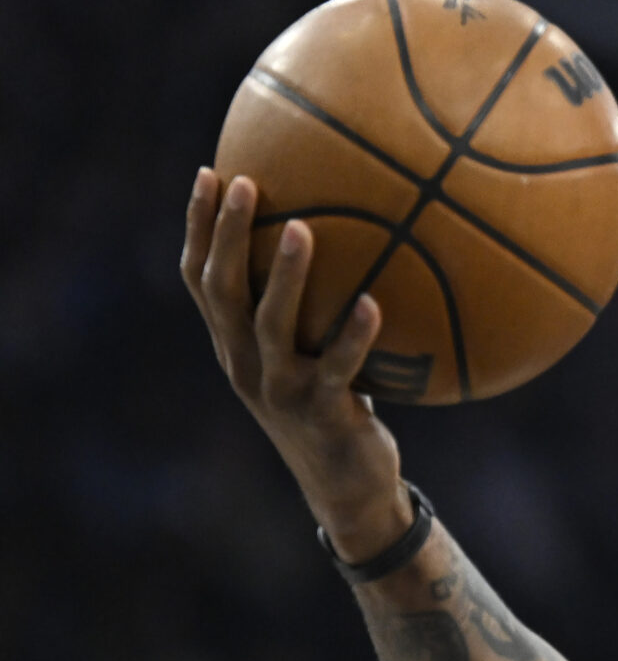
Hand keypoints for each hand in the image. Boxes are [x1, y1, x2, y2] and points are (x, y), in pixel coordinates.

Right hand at [180, 169, 410, 554]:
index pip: (201, 278)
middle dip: (228, 233)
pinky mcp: (322, 412)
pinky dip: (355, 336)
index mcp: (233, 347)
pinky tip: (375, 304)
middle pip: (222, 290)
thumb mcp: (312, 358)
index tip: (211, 172)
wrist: (347, 488)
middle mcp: (245, 365)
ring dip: (284, 275)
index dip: (199, 227)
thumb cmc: (336, 410)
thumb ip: (312, 313)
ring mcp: (280, 390)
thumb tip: (349, 242)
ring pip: (270, 324)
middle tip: (247, 181)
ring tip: (302, 228)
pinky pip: (339, 368)